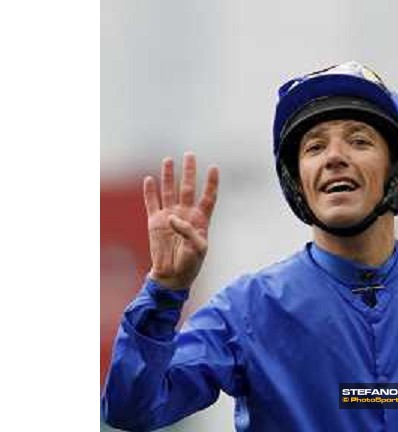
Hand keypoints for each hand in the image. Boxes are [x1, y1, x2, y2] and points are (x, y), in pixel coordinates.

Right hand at [143, 152, 218, 289]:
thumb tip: (172, 217)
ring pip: (169, 191)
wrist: (172, 275)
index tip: (214, 168)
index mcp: (200, 220)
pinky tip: (150, 179)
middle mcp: (186, 214)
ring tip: (169, 160)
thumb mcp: (197, 249)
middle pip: (188, 188)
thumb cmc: (190, 264)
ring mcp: (170, 216)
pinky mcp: (155, 222)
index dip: (211, 183)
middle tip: (189, 155)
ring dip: (169, 176)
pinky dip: (150, 192)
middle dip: (189, 172)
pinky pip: (152, 203)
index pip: (208, 197)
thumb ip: (188, 231)